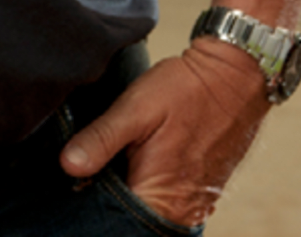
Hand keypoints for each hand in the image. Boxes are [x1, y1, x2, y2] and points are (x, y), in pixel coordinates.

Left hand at [58, 40, 272, 227]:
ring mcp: (194, 206)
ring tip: (103, 169)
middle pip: (132, 223)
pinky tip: (127, 167)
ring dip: (125, 197)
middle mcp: (182, 214)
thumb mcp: (135, 108)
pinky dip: (144, 189)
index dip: (91, 209)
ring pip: (147, 214)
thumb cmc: (185, 90)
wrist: (233, 77)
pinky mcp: (200, 193)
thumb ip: (101, 139)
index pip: (116, 224)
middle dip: (107, 204)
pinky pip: (164, 203)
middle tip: (84, 174)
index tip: (71, 191)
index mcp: (162, 201)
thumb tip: (67, 166)